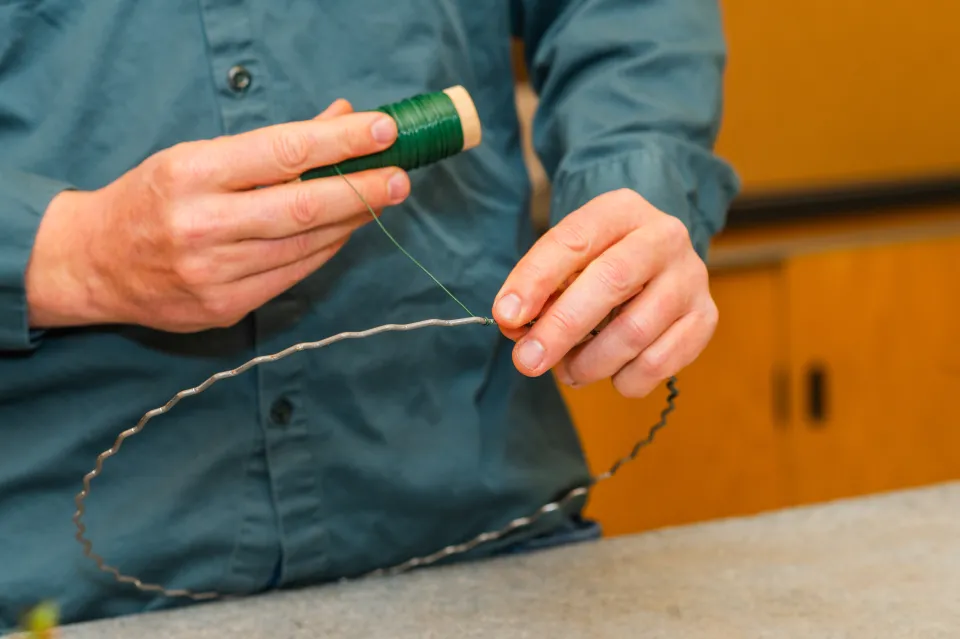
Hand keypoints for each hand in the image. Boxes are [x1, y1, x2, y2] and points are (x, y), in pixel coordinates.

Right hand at [26, 99, 410, 331]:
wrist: (95, 263)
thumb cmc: (153, 198)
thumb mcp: (199, 155)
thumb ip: (271, 145)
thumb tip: (341, 119)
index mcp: (190, 174)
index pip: (282, 152)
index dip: (339, 141)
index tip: (381, 130)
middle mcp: (202, 226)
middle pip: (303, 207)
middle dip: (362, 189)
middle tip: (400, 176)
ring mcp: (214, 273)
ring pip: (305, 246)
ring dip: (351, 221)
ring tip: (380, 198)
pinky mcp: (226, 308)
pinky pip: (294, 274)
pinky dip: (326, 249)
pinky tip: (345, 229)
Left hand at [492, 188, 717, 397]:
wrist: (658, 264)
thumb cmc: (599, 264)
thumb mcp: (566, 262)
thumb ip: (539, 291)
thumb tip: (515, 327)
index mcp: (620, 210)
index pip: (573, 240)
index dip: (535, 279)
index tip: (506, 316)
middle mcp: (663, 236)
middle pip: (610, 282)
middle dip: (561, 328)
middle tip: (527, 361)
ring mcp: (690, 277)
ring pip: (635, 330)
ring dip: (590, 363)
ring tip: (568, 372)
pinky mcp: (705, 318)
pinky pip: (659, 362)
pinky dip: (625, 379)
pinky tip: (611, 373)